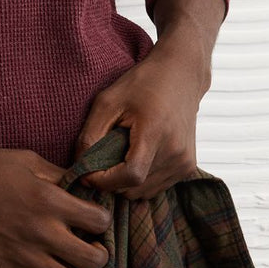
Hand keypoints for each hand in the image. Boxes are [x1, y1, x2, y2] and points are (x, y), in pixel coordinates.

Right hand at [0, 144, 111, 267]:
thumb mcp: (25, 160)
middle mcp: (41, 232)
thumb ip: (58, 175)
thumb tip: (83, 185)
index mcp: (49, 200)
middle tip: (95, 249)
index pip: (98, 220)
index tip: (96, 219)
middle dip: (100, 255)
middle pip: (91, 259)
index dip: (102, 219)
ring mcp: (22, 257)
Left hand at [72, 42, 208, 198]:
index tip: (87, 172)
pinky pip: (156, 187)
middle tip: (101, 159)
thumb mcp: (108, 101)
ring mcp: (184, 162)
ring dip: (125, 182)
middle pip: (135, 188)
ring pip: (144, 192)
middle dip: (111, 181)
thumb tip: (80, 167)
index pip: (130, 176)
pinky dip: (141, 180)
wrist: (180, 75)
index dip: (105, 181)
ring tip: (119, 154)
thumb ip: (90, 135)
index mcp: (156, 132)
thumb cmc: (142, 84)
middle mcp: (175, 152)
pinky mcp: (188, 168)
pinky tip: (135, 156)